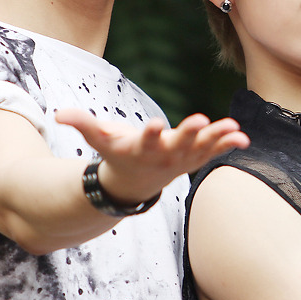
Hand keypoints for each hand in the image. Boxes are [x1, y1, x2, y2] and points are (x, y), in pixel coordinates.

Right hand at [55, 109, 249, 203]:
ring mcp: (181, 158)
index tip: (156, 124)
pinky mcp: (194, 158)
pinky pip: (213, 152)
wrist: (133, 186)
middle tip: (200, 121)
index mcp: (141, 148)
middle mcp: (163, 154)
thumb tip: (57, 114)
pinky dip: (227, 145)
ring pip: (201, 148)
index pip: (145, 140)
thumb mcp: (99, 140)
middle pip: (178, 143)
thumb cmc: (116, 155)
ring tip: (232, 128)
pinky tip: (243, 137)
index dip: (150, 132)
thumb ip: (82, 124)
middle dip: (189, 133)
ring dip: (216, 139)